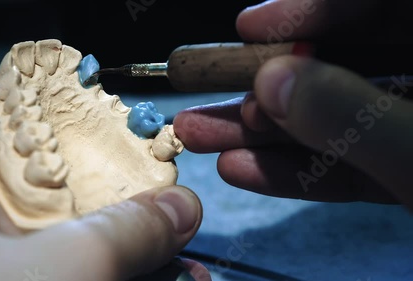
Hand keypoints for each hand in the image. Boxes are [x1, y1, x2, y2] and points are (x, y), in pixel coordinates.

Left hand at [0, 60, 207, 280]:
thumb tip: (183, 207)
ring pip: (18, 223)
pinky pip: (17, 258)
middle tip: (111, 181)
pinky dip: (68, 266)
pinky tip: (122, 278)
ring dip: (87, 235)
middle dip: (67, 171)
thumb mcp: (58, 272)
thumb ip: (125, 233)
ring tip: (147, 255)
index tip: (39, 98)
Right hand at [173, 0, 412, 208]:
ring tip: (199, 135)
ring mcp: (408, 134)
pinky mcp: (400, 179)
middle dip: (266, 84)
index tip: (248, 27)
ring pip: (331, 124)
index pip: (378, 9)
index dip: (310, 10)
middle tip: (202, 89)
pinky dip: (294, 173)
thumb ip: (351, 115)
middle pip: (340, 68)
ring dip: (262, 134)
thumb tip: (273, 84)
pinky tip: (242, 169)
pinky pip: (345, 168)